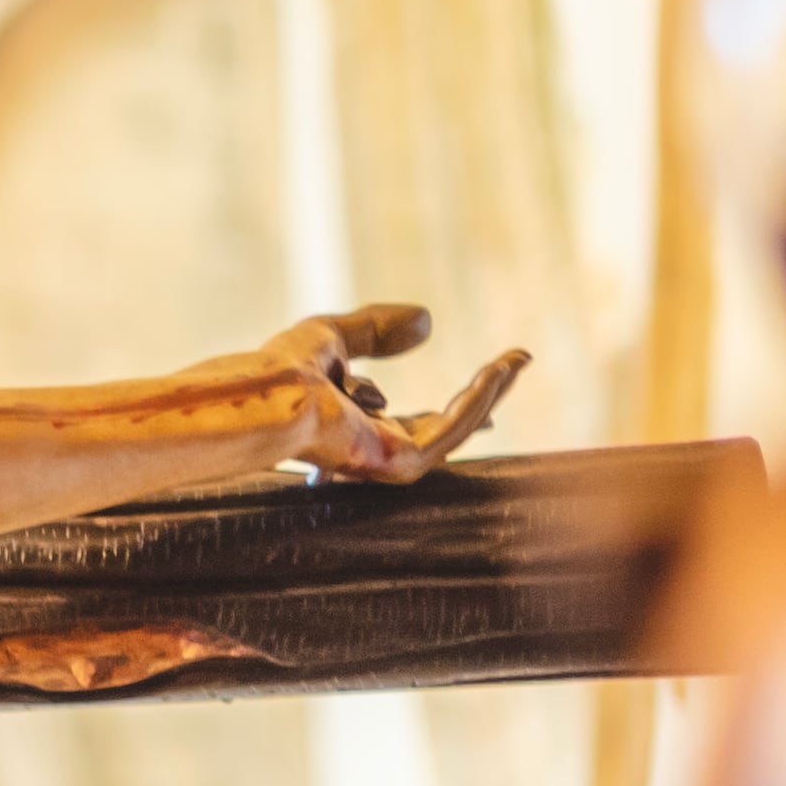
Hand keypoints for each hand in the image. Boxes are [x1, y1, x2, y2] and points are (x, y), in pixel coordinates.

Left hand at [257, 301, 523, 483]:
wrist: (267, 394)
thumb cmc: (281, 371)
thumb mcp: (334, 336)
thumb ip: (377, 330)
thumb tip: (429, 321)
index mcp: (357, 430)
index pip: (420, 422)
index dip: (459, 400)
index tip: (491, 376)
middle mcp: (375, 452)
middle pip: (447, 426)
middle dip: (486, 394)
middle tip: (519, 361)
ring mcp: (388, 462)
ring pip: (457, 427)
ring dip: (490, 391)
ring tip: (519, 358)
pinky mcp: (400, 463)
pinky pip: (452, 430)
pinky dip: (478, 399)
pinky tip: (497, 370)